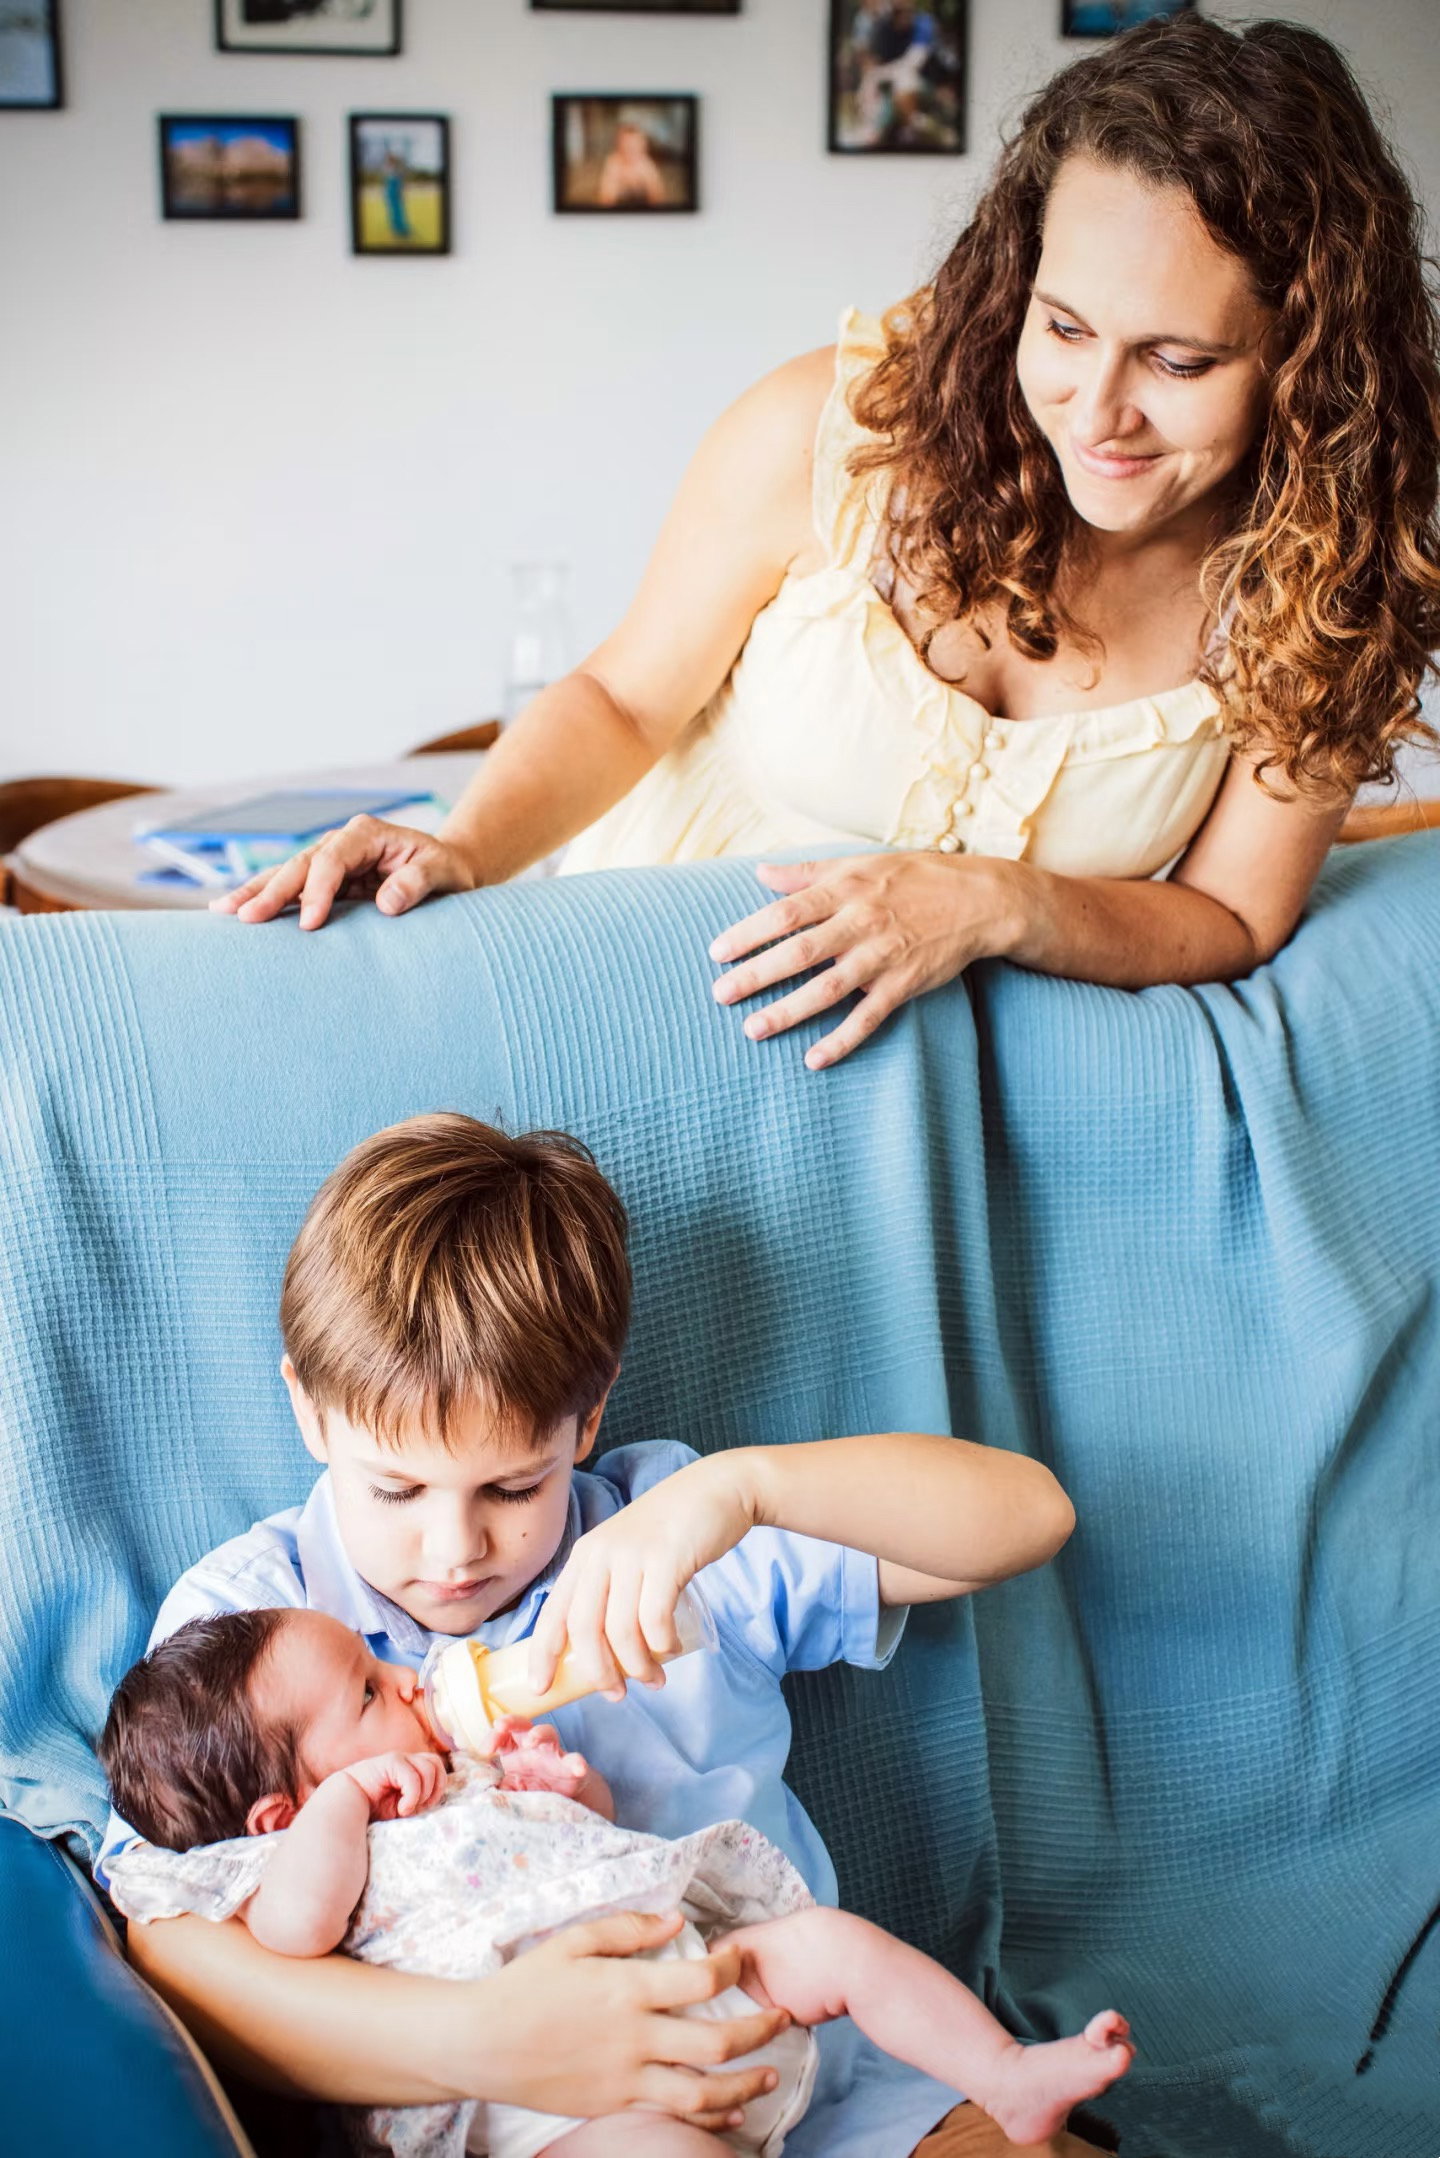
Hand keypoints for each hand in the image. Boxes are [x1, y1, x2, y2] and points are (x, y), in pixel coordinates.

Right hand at [209, 816, 476, 929]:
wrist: (448, 870)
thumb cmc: (447, 870)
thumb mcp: (444, 872)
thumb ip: (418, 882)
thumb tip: (387, 902)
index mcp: (367, 834)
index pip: (332, 860)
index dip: (317, 890)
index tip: (310, 923)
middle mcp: (342, 842)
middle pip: (299, 865)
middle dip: (272, 892)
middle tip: (246, 919)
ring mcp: (330, 859)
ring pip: (286, 874)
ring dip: (256, 893)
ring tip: (221, 912)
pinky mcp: (325, 879)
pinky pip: (290, 887)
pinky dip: (264, 898)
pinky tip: (234, 909)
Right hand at [341, 1749, 447, 1821]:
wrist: (344, 1805)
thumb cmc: (371, 1809)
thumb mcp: (400, 1806)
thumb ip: (417, 1799)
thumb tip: (438, 1804)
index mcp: (410, 1769)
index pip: (437, 1769)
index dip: (437, 1789)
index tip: (424, 1808)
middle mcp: (406, 1761)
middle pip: (437, 1764)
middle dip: (435, 1788)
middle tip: (420, 1807)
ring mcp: (399, 1758)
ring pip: (429, 1768)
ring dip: (424, 1793)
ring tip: (408, 1809)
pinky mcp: (391, 1761)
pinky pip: (414, 1777)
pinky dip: (413, 1796)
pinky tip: (402, 1810)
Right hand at [453, 1909, 787, 2129]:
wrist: (479, 2044)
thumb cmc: (525, 1985)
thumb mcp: (573, 1941)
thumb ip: (629, 1928)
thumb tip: (677, 1921)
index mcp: (626, 1987)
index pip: (701, 1979)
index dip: (733, 1969)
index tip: (741, 1961)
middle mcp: (633, 2036)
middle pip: (717, 2041)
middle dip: (761, 2030)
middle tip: (783, 2019)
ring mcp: (625, 2077)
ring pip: (702, 2092)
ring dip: (745, 2085)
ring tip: (770, 2074)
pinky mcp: (613, 2106)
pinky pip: (671, 2116)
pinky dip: (708, 2118)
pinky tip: (729, 2111)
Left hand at [489, 1717, 610, 1812]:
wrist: (562, 1802)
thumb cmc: (533, 1790)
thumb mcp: (510, 1790)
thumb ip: (497, 1788)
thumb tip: (480, 1794)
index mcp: (516, 1751)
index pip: (503, 1736)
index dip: (493, 1737)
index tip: (486, 1750)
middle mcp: (534, 1748)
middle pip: (523, 1726)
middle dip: (512, 1721)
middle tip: (501, 1724)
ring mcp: (553, 1754)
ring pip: (548, 1734)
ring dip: (540, 1733)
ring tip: (532, 1739)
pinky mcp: (571, 1768)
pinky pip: (574, 1762)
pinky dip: (577, 1763)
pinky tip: (578, 1768)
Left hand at [528, 1455, 752, 1698]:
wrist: (717, 1489)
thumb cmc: (672, 1530)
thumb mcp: (627, 1552)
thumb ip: (611, 1586)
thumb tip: (602, 1648)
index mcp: (585, 1555)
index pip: (554, 1612)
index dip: (542, 1654)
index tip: (540, 1688)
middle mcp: (601, 1554)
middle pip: (583, 1628)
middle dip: (597, 1672)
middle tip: (616, 1695)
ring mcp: (633, 1555)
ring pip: (620, 1630)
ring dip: (636, 1667)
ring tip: (654, 1680)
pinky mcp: (666, 1558)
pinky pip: (655, 1618)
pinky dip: (661, 1645)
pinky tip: (671, 1650)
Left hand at [710, 851, 1015, 1069]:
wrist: (979, 899)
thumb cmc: (915, 877)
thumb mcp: (861, 863)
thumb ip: (808, 873)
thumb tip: (760, 873)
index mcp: (846, 891)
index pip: (786, 914)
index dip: (749, 933)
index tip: (716, 952)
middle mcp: (861, 923)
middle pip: (799, 953)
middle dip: (757, 975)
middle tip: (720, 994)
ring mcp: (882, 957)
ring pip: (828, 989)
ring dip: (789, 1012)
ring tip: (753, 1029)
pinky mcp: (903, 985)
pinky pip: (868, 1018)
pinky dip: (841, 1040)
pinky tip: (813, 1059)